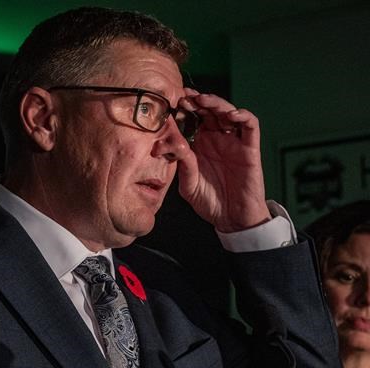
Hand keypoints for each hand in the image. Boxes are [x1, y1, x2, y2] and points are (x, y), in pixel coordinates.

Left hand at [175, 89, 271, 232]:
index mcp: (200, 144)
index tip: (170, 102)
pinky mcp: (250, 148)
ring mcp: (234, 142)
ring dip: (217, 103)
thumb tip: (171, 144)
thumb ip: (182, 165)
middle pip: (210, 111)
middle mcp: (217, 139)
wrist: (231, 218)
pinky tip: (231, 115)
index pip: (193, 119)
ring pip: (229, 112)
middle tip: (184, 97)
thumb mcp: (188, 184)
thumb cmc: (209, 201)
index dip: (184, 109)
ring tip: (203, 101)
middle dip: (197, 101)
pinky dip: (243, 116)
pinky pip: (251, 126)